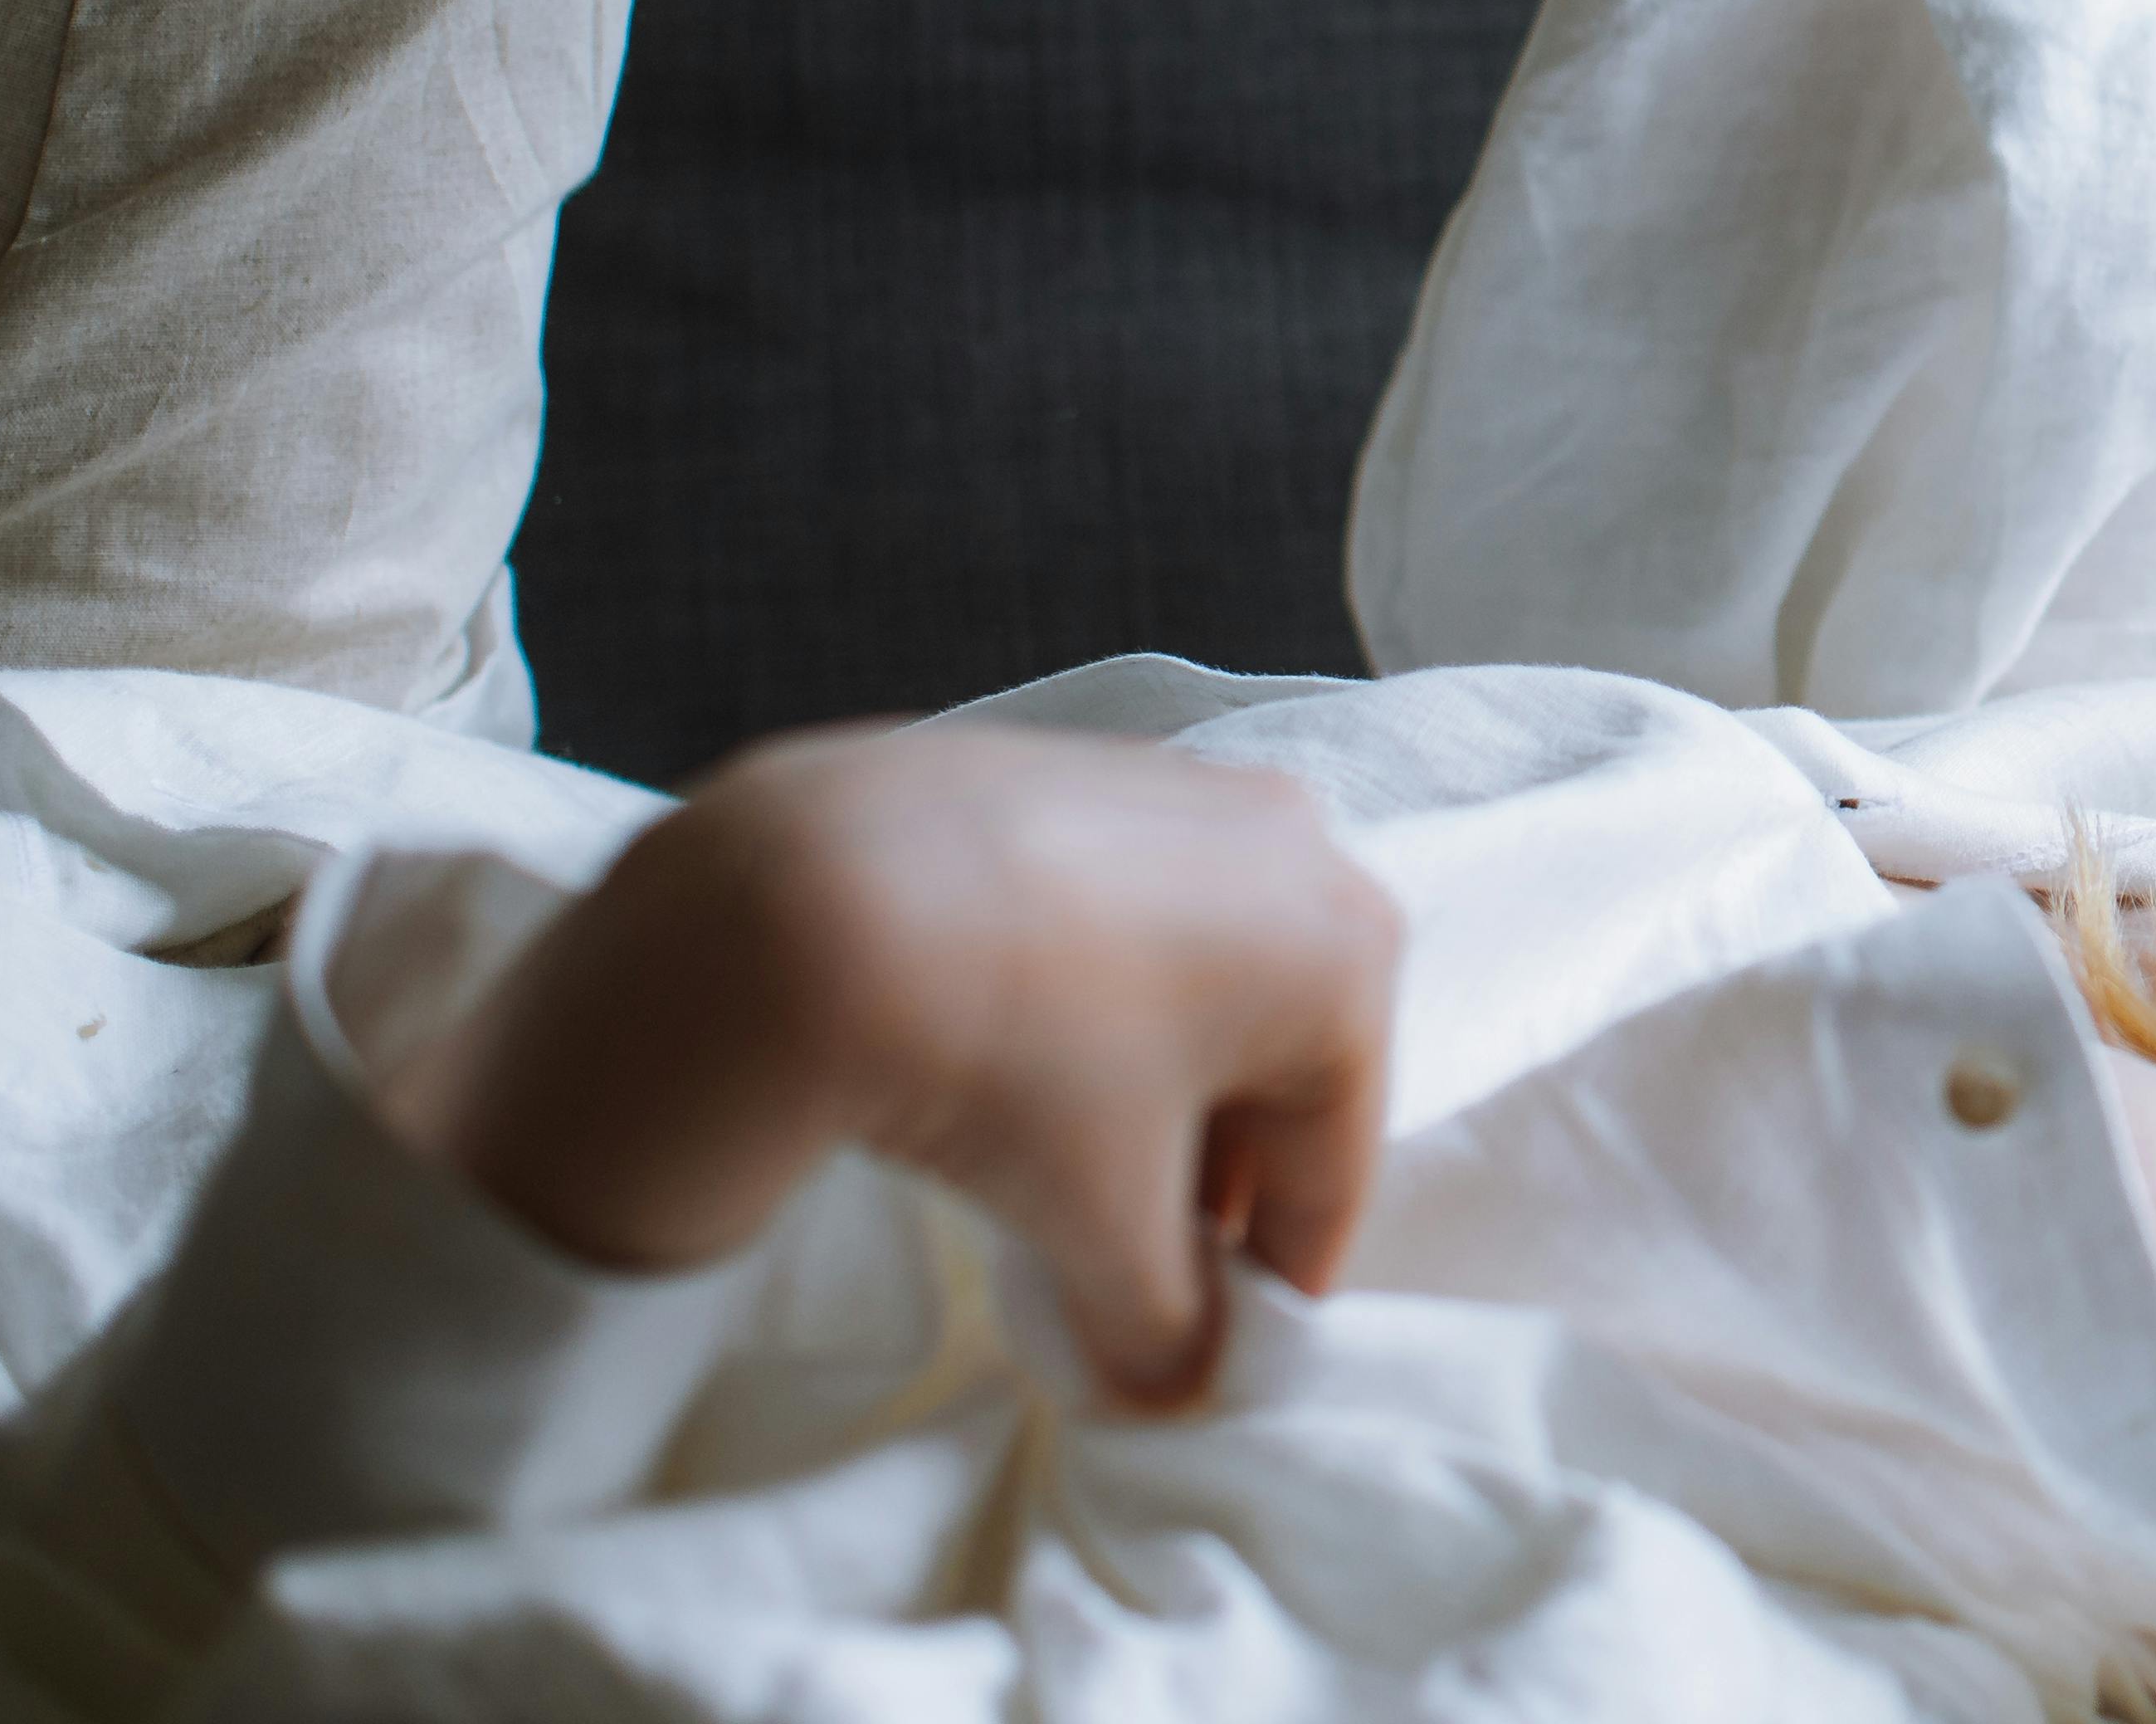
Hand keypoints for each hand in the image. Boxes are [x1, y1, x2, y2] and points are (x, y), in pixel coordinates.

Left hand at [390, 726, 1400, 1411]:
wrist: (807, 896)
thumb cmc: (1013, 1060)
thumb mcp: (1101, 1231)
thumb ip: (1166, 1332)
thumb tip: (1171, 1387)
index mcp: (1348, 951)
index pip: (1335, 1165)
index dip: (1279, 1279)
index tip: (1220, 1348)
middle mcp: (1298, 845)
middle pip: (1272, 1065)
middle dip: (1209, 1182)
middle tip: (1128, 1271)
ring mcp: (1180, 791)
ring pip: (1194, 983)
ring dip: (1145, 1093)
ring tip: (1053, 1172)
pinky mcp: (1072, 768)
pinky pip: (1114, 916)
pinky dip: (1083, 1002)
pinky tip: (998, 1057)